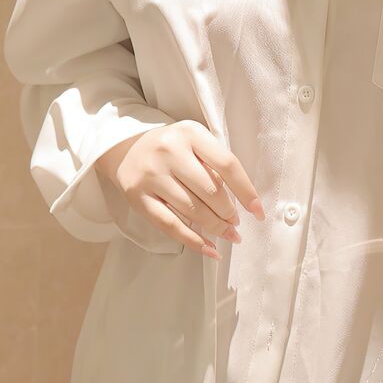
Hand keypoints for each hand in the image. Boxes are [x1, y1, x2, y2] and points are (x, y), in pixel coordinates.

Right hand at [93, 120, 264, 258]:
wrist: (125, 149)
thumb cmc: (171, 147)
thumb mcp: (194, 140)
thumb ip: (214, 162)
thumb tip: (242, 201)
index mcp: (190, 133)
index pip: (227, 164)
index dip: (246, 191)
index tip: (257, 211)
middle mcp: (169, 151)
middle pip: (210, 191)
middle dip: (229, 212)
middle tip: (235, 222)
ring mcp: (151, 175)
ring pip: (192, 210)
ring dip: (215, 227)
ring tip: (228, 234)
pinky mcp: (137, 196)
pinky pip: (170, 224)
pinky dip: (193, 241)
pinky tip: (210, 249)